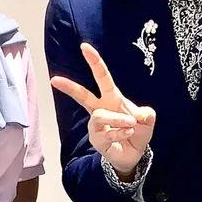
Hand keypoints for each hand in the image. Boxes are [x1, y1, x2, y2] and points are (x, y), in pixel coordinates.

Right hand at [51, 43, 154, 175]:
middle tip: (54, 79)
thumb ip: (147, 114)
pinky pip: (107, 133)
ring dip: (118, 118)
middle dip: (69, 87)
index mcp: (112, 98)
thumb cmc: (137, 131)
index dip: (94, 61)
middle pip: (82, 95)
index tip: (84, 47)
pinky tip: (128, 133)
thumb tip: (139, 115)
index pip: (102, 77)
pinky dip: (121, 132)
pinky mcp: (97, 139)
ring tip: (131, 123)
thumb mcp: (147, 120)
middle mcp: (101, 109)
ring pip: (100, 115)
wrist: (135, 154)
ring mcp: (97, 125)